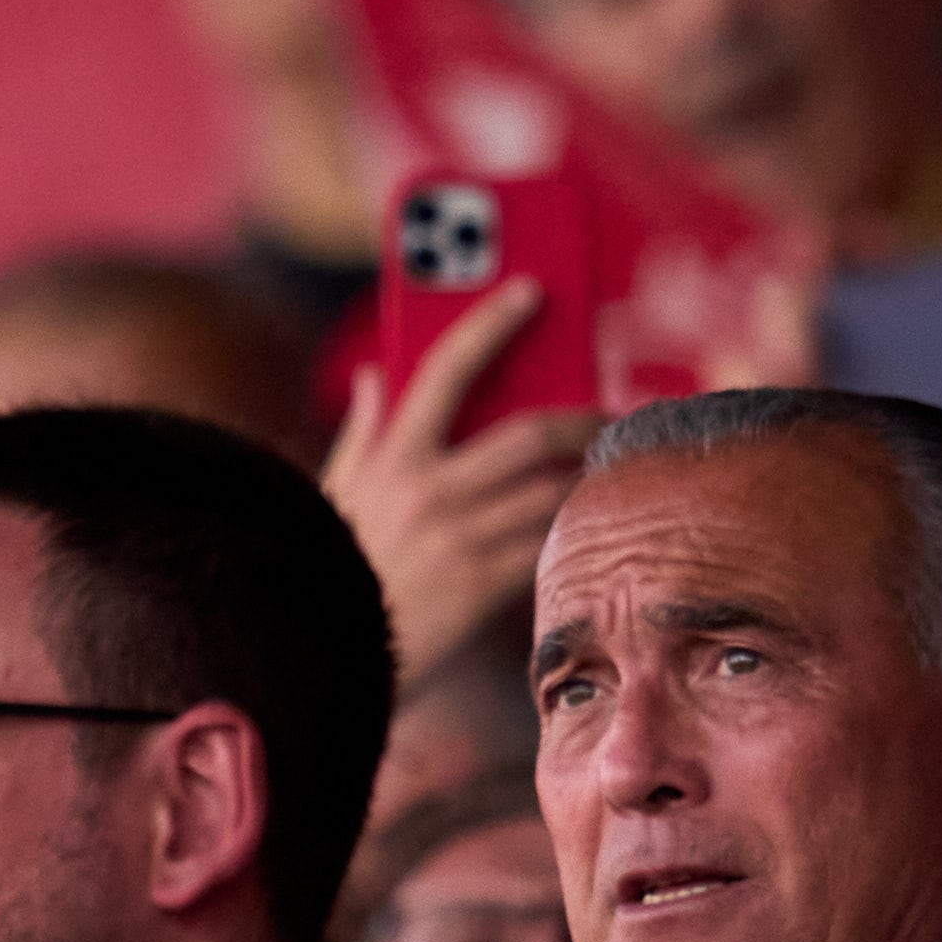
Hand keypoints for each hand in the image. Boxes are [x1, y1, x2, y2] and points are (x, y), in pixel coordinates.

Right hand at [323, 275, 601, 677]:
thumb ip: (364, 429)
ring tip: (618, 464)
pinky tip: (601, 521)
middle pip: (529, 433)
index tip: (531, 291)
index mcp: (393, 454)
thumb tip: (375, 374)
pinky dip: (575, 528)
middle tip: (613, 410)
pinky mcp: (485, 584)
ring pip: (552, 490)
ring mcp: (461, 536)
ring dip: (592, 474)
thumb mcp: (338, 489)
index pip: (447, 367)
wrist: (322, 649)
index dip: (491, 323)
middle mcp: (430, 488)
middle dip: (581, 417)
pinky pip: (549, 544)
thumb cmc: (332, 564)